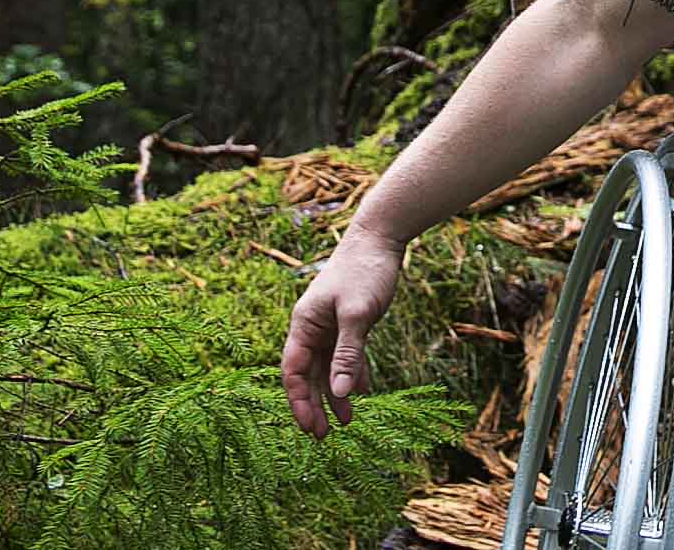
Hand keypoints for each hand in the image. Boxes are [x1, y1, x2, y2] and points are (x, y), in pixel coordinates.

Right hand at [280, 230, 406, 436]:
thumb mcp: (358, 315)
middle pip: (307, 374)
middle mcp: (312, 327)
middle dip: (314, 405)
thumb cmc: (365, 271)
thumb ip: (348, 354)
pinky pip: (345, 356)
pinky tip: (362, 392)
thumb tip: (340, 393)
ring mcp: (330, 325)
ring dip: (335, 394)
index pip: (293, 372)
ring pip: (328, 368)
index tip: (309, 427)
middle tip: (323, 436)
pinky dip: (352, 374)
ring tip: (346, 422)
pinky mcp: (349, 322)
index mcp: (305, 325)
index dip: (298, 401)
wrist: (380, 238)